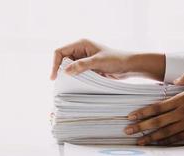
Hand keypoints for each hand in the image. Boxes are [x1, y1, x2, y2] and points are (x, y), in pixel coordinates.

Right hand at [50, 39, 165, 80]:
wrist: (128, 66)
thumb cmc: (116, 60)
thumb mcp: (98, 62)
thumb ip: (81, 65)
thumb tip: (65, 71)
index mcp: (81, 44)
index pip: (60, 52)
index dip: (55, 63)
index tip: (55, 77)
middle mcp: (81, 50)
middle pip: (63, 60)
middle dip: (60, 70)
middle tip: (60, 83)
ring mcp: (84, 59)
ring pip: (69, 67)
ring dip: (68, 75)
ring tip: (67, 85)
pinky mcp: (88, 67)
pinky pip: (77, 72)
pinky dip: (75, 78)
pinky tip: (75, 84)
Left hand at [124, 73, 183, 145]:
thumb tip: (174, 79)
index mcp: (181, 99)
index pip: (157, 107)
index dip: (142, 112)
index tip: (130, 116)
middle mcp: (181, 113)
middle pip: (157, 121)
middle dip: (140, 126)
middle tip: (127, 131)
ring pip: (165, 132)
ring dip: (150, 137)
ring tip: (138, 142)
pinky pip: (178, 138)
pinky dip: (167, 142)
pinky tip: (158, 144)